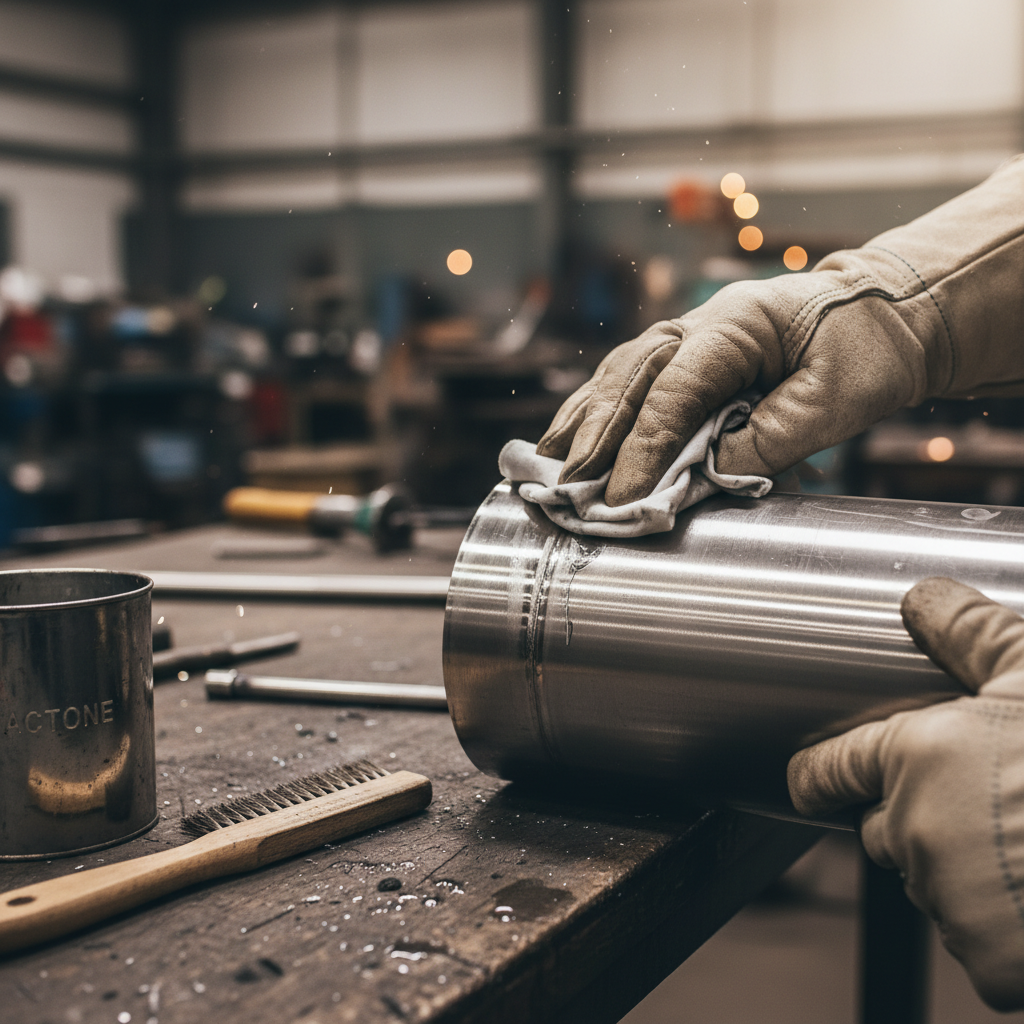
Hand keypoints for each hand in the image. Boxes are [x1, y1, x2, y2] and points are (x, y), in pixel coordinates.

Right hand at [538, 156, 1023, 505]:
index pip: (671, 393)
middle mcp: (700, 325)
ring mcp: (693, 336)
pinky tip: (578, 438)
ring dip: (584, 421)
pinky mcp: (694, 357)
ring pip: (622, 375)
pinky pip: (637, 382)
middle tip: (563, 485)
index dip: (642, 450)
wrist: (892, 314)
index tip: (624, 500)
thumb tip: (707, 477)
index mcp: (734, 325)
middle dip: (593, 435)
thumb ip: (770, 438)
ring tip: (548, 462)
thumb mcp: (835, 401)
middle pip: (629, 378)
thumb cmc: (870, 349)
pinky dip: (603, 411)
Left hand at [788, 577, 1023, 1010]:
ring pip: (929, 881)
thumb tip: (925, 598)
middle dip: (911, 818)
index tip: (809, 779)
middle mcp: (913, 829)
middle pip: (883, 827)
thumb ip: (973, 636)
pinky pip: (972, 939)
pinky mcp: (983, 960)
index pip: (828, 768)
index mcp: (915, 758)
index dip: (816, 774)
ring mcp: (945, 900)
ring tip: (1018, 845)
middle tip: (979, 804)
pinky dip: (997, 924)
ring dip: (957, 869)